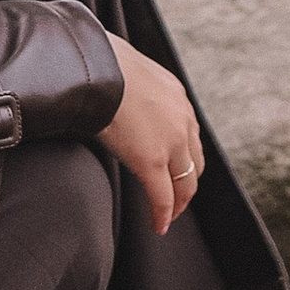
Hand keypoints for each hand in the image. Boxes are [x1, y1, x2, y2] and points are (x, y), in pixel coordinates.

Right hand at [101, 34, 203, 235]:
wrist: (95, 67)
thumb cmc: (99, 64)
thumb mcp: (126, 72)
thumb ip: (130, 87)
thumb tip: (110, 86)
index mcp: (175, 96)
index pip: (188, 135)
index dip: (184, 157)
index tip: (176, 170)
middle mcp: (182, 119)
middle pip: (194, 162)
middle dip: (187, 183)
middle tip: (177, 199)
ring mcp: (171, 141)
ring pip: (185, 182)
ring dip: (179, 201)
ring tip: (169, 214)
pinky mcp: (153, 161)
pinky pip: (163, 197)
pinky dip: (163, 214)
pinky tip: (158, 225)